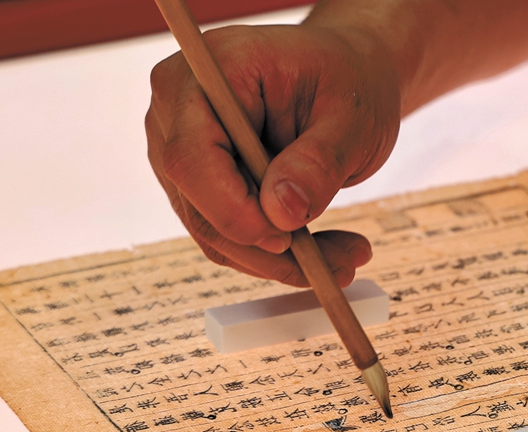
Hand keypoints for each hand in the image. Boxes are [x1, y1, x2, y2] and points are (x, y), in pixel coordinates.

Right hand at [146, 22, 395, 284]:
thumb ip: (318, 161)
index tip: (289, 236)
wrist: (345, 74)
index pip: (192, 158)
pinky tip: (326, 253)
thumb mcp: (351, 117)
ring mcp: (180, 150)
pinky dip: (275, 255)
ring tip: (348, 258)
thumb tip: (282, 213)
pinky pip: (226, 236)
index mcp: (209, 72)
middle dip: (270, 249)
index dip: (233, 210)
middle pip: (199, 206)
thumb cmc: (347, 79)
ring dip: (280, 261)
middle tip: (343, 264)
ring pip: (213, 232)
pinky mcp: (198, 184)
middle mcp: (176, 111)